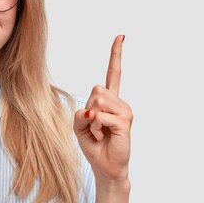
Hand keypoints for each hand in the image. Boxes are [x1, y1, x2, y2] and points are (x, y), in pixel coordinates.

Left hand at [73, 35, 132, 187]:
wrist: (105, 166)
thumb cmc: (93, 144)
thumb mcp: (79, 126)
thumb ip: (81, 112)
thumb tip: (93, 107)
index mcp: (109, 99)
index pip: (114, 73)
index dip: (116, 54)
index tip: (121, 36)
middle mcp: (120, 102)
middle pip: (96, 90)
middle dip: (88, 109)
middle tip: (95, 126)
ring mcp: (124, 111)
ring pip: (98, 102)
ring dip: (92, 120)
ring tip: (100, 132)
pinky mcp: (125, 122)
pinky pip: (101, 116)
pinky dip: (96, 126)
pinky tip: (103, 135)